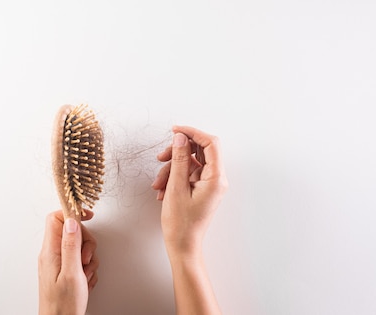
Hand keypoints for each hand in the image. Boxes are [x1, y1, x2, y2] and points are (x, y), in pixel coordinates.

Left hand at [38, 210, 98, 314]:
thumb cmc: (63, 305)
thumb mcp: (71, 273)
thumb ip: (71, 245)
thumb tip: (71, 221)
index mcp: (50, 251)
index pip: (56, 218)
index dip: (72, 213)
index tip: (88, 217)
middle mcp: (51, 254)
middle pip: (72, 231)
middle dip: (86, 242)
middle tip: (85, 258)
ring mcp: (58, 262)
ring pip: (79, 246)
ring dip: (88, 257)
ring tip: (85, 273)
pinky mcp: (65, 270)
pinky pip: (80, 259)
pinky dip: (87, 268)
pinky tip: (85, 279)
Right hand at [152, 125, 228, 256]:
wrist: (182, 245)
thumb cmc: (181, 223)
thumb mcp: (176, 187)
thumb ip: (180, 159)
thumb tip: (180, 138)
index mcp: (216, 178)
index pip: (210, 143)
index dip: (193, 133)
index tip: (175, 131)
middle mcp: (216, 179)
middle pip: (199, 151)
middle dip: (177, 152)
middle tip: (160, 157)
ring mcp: (209, 184)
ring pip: (190, 162)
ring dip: (171, 168)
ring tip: (158, 184)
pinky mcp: (201, 188)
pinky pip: (188, 173)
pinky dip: (174, 177)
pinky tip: (162, 189)